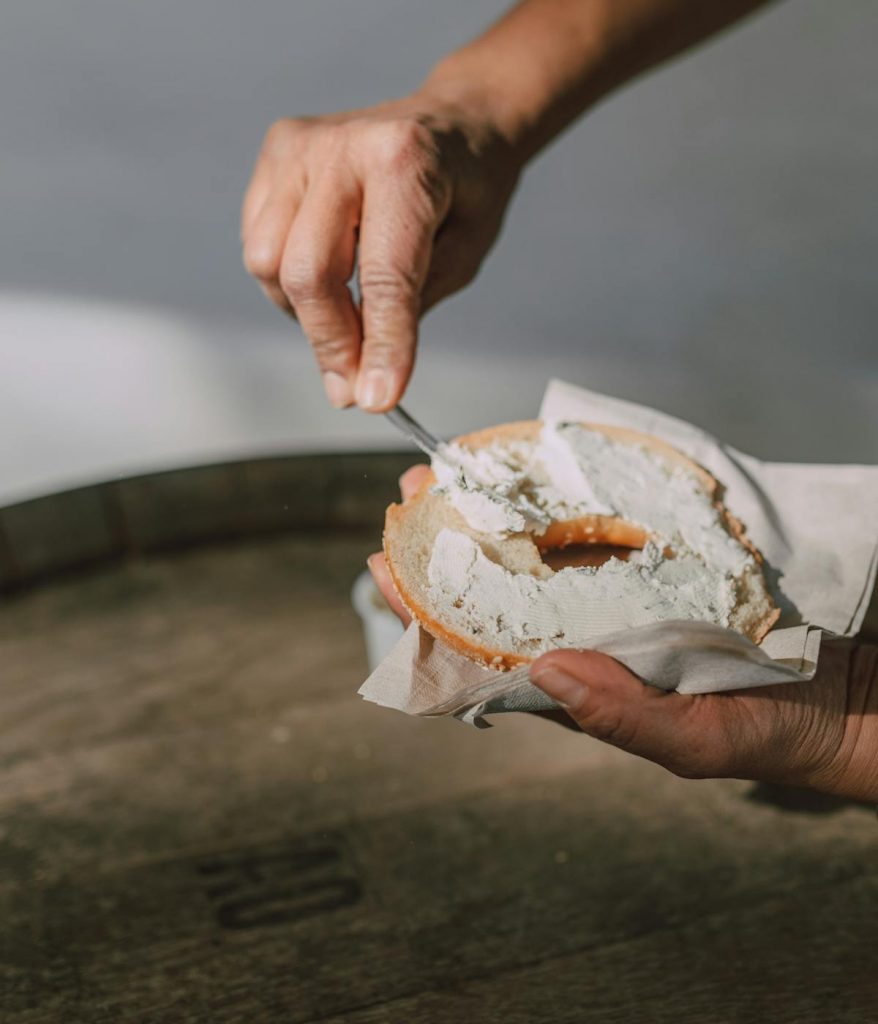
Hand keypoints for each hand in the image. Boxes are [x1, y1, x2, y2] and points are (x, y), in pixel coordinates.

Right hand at [241, 95, 520, 411]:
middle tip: (354, 386)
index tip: (376, 399)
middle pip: (308, 273)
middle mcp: (341, 145)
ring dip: (304, 312)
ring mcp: (298, 147)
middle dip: (331, 344)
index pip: (384, 276)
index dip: (380, 346)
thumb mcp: (463, 256)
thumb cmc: (466, 190)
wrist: (454, 122)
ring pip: (269, 264)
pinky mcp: (274, 156)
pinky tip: (327, 276)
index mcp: (404, 161)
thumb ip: (408, 314)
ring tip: (347, 314)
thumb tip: (360, 384)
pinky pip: (259, 244)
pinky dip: (288, 281)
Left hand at [371, 469, 877, 801]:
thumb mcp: (695, 742)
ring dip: (496, 514)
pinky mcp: (658, 569)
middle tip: (412, 493)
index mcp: (576, 687)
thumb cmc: (766, 732)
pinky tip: (540, 473)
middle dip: (449, 544)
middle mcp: (586, 638)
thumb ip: (621, 716)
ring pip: (542, 554)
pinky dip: (566, 503)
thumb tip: (545, 670)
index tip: (384, 564)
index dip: (427, 610)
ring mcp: (620, 600)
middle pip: (499, 590)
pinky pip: (601, 534)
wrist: (847, 694)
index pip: (483, 651)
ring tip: (454, 471)